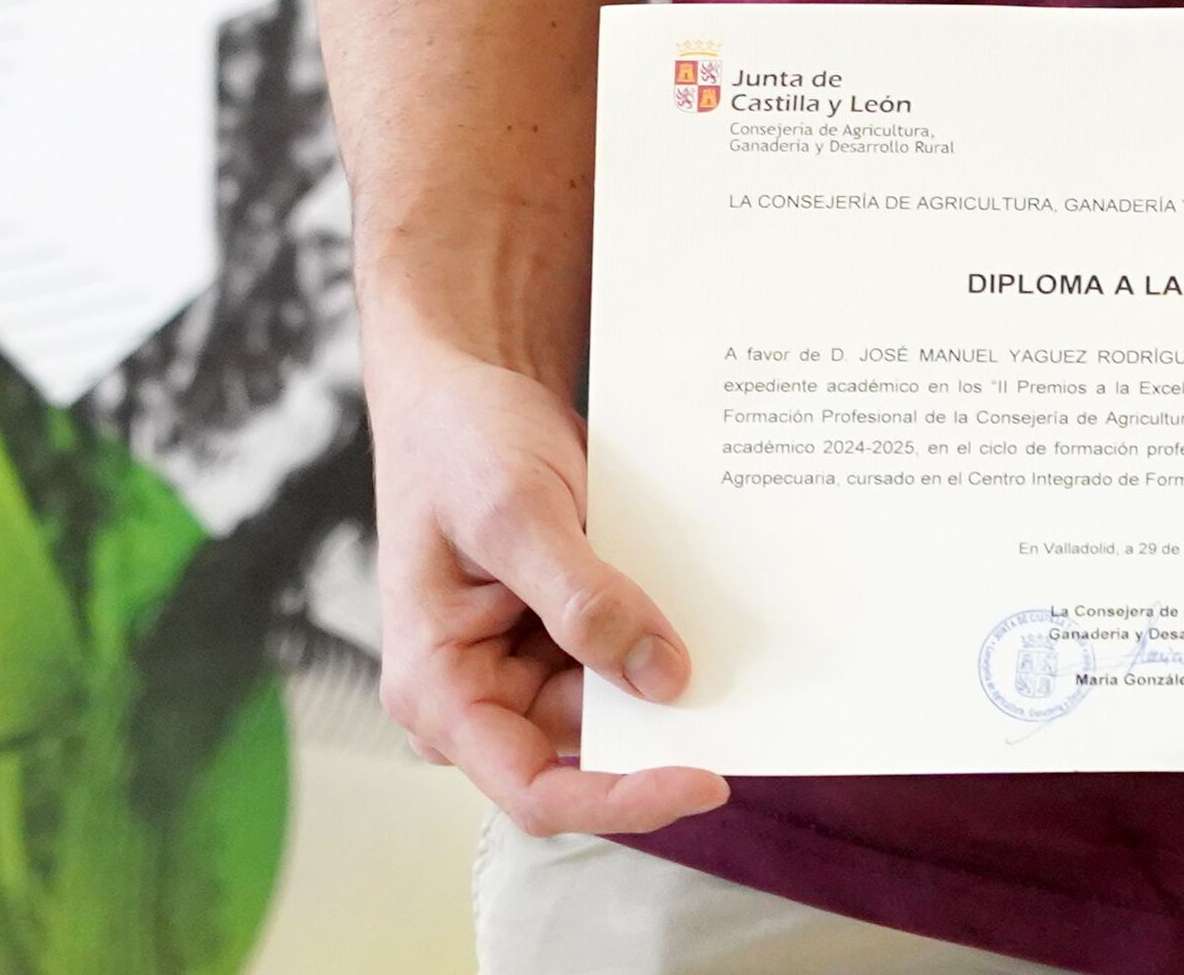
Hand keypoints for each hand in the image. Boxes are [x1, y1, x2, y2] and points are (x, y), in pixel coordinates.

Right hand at [366, 336, 727, 837]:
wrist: (464, 384)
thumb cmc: (457, 440)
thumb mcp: (514, 512)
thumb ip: (582, 599)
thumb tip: (660, 679)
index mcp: (437, 689)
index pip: (534, 789)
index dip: (621, 799)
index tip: (706, 779)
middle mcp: (478, 694)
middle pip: (587, 751)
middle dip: (661, 727)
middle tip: (746, 693)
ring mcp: (522, 664)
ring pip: (617, 703)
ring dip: (669, 671)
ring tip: (728, 627)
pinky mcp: (561, 632)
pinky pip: (625, 654)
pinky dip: (663, 631)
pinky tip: (703, 600)